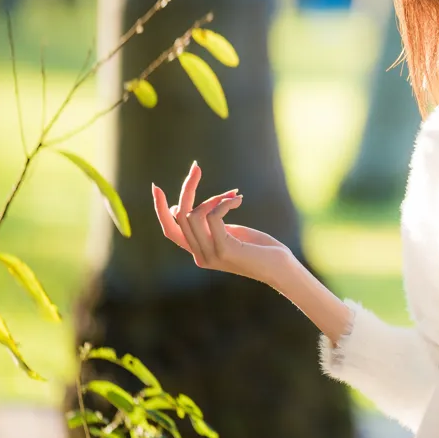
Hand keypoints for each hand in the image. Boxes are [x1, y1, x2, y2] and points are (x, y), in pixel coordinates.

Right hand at [152, 161, 291, 285]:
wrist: (282, 269)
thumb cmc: (262, 249)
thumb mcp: (232, 234)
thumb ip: (214, 225)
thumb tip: (198, 208)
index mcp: (199, 251)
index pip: (170, 230)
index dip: (160, 209)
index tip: (156, 187)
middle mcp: (199, 255)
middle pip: (180, 215)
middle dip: (187, 187)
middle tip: (196, 167)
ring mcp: (210, 254)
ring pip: (192, 214)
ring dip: (213, 197)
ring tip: (233, 196)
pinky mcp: (224, 249)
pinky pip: (213, 216)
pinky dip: (224, 202)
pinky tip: (238, 200)